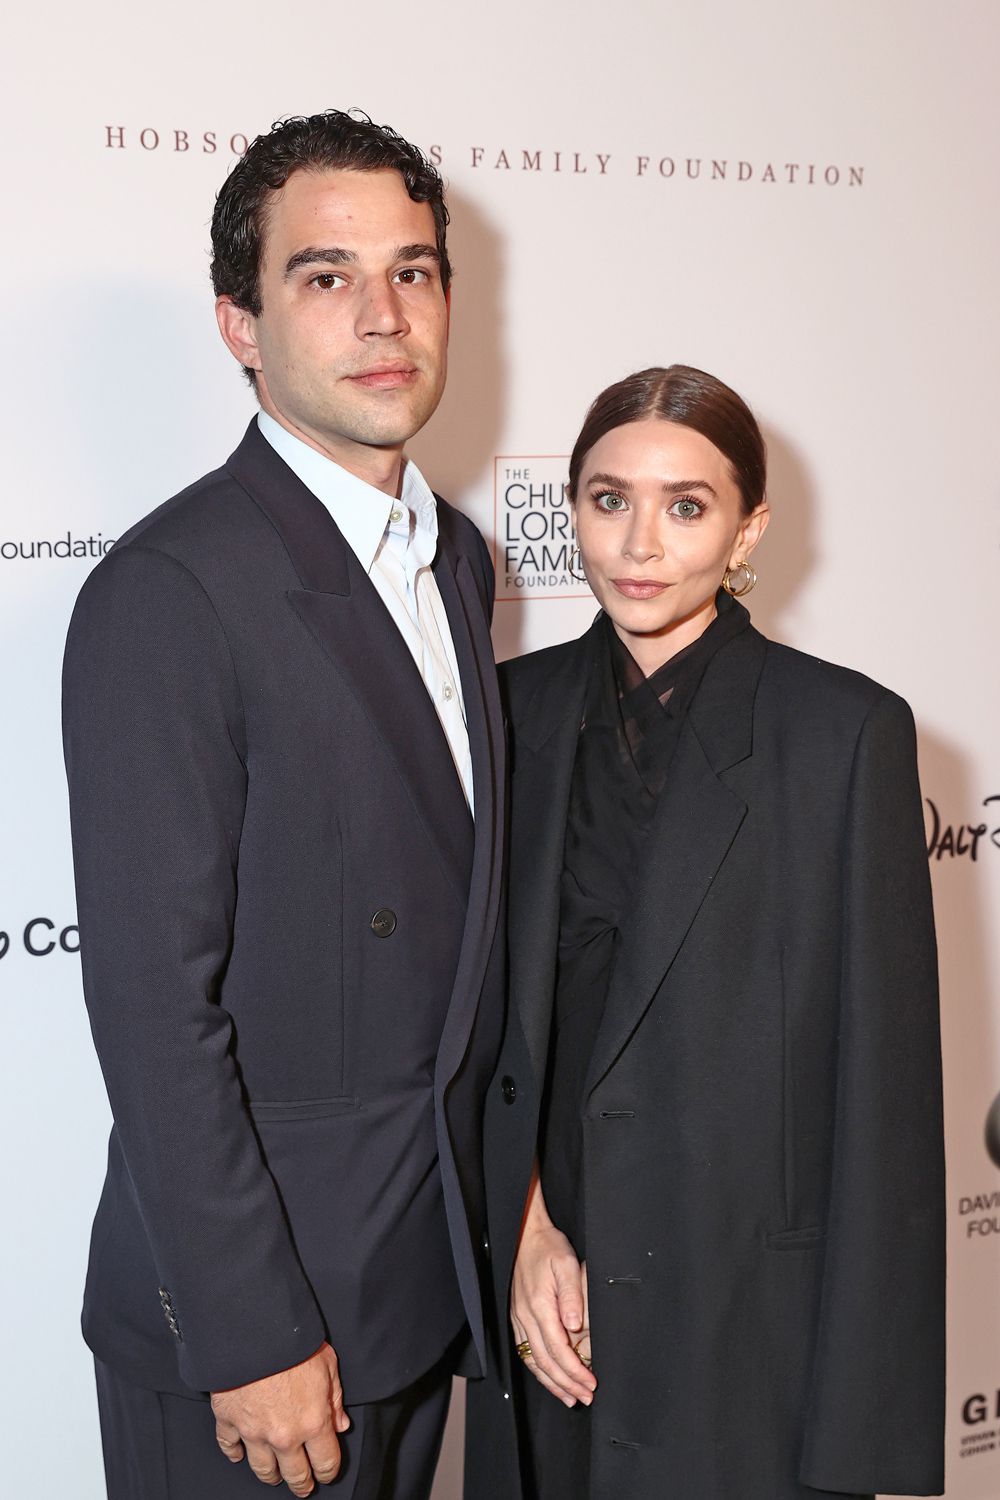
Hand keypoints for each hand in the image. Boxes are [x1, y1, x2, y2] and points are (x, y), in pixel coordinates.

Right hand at [211, 1342, 349, 1494]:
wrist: (254, 1332)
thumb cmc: (294, 1343)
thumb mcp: (328, 1364)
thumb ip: (335, 1398)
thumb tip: (340, 1424)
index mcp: (313, 1422)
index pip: (326, 1462)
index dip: (328, 1471)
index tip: (327, 1472)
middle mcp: (284, 1435)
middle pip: (295, 1474)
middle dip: (302, 1483)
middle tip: (303, 1486)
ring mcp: (254, 1432)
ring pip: (263, 1469)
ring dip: (271, 1475)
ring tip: (276, 1475)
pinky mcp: (228, 1421)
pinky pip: (229, 1447)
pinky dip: (234, 1453)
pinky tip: (238, 1454)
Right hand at [511, 1214, 596, 1408]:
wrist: (526, 1234)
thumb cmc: (548, 1247)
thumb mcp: (566, 1264)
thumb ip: (572, 1295)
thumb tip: (575, 1326)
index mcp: (539, 1306)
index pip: (558, 1349)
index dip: (575, 1371)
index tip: (591, 1383)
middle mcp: (525, 1316)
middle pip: (545, 1361)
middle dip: (566, 1383)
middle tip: (585, 1397)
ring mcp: (518, 1318)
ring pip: (532, 1360)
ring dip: (551, 1382)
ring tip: (569, 1397)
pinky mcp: (517, 1316)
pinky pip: (525, 1350)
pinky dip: (538, 1369)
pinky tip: (549, 1376)